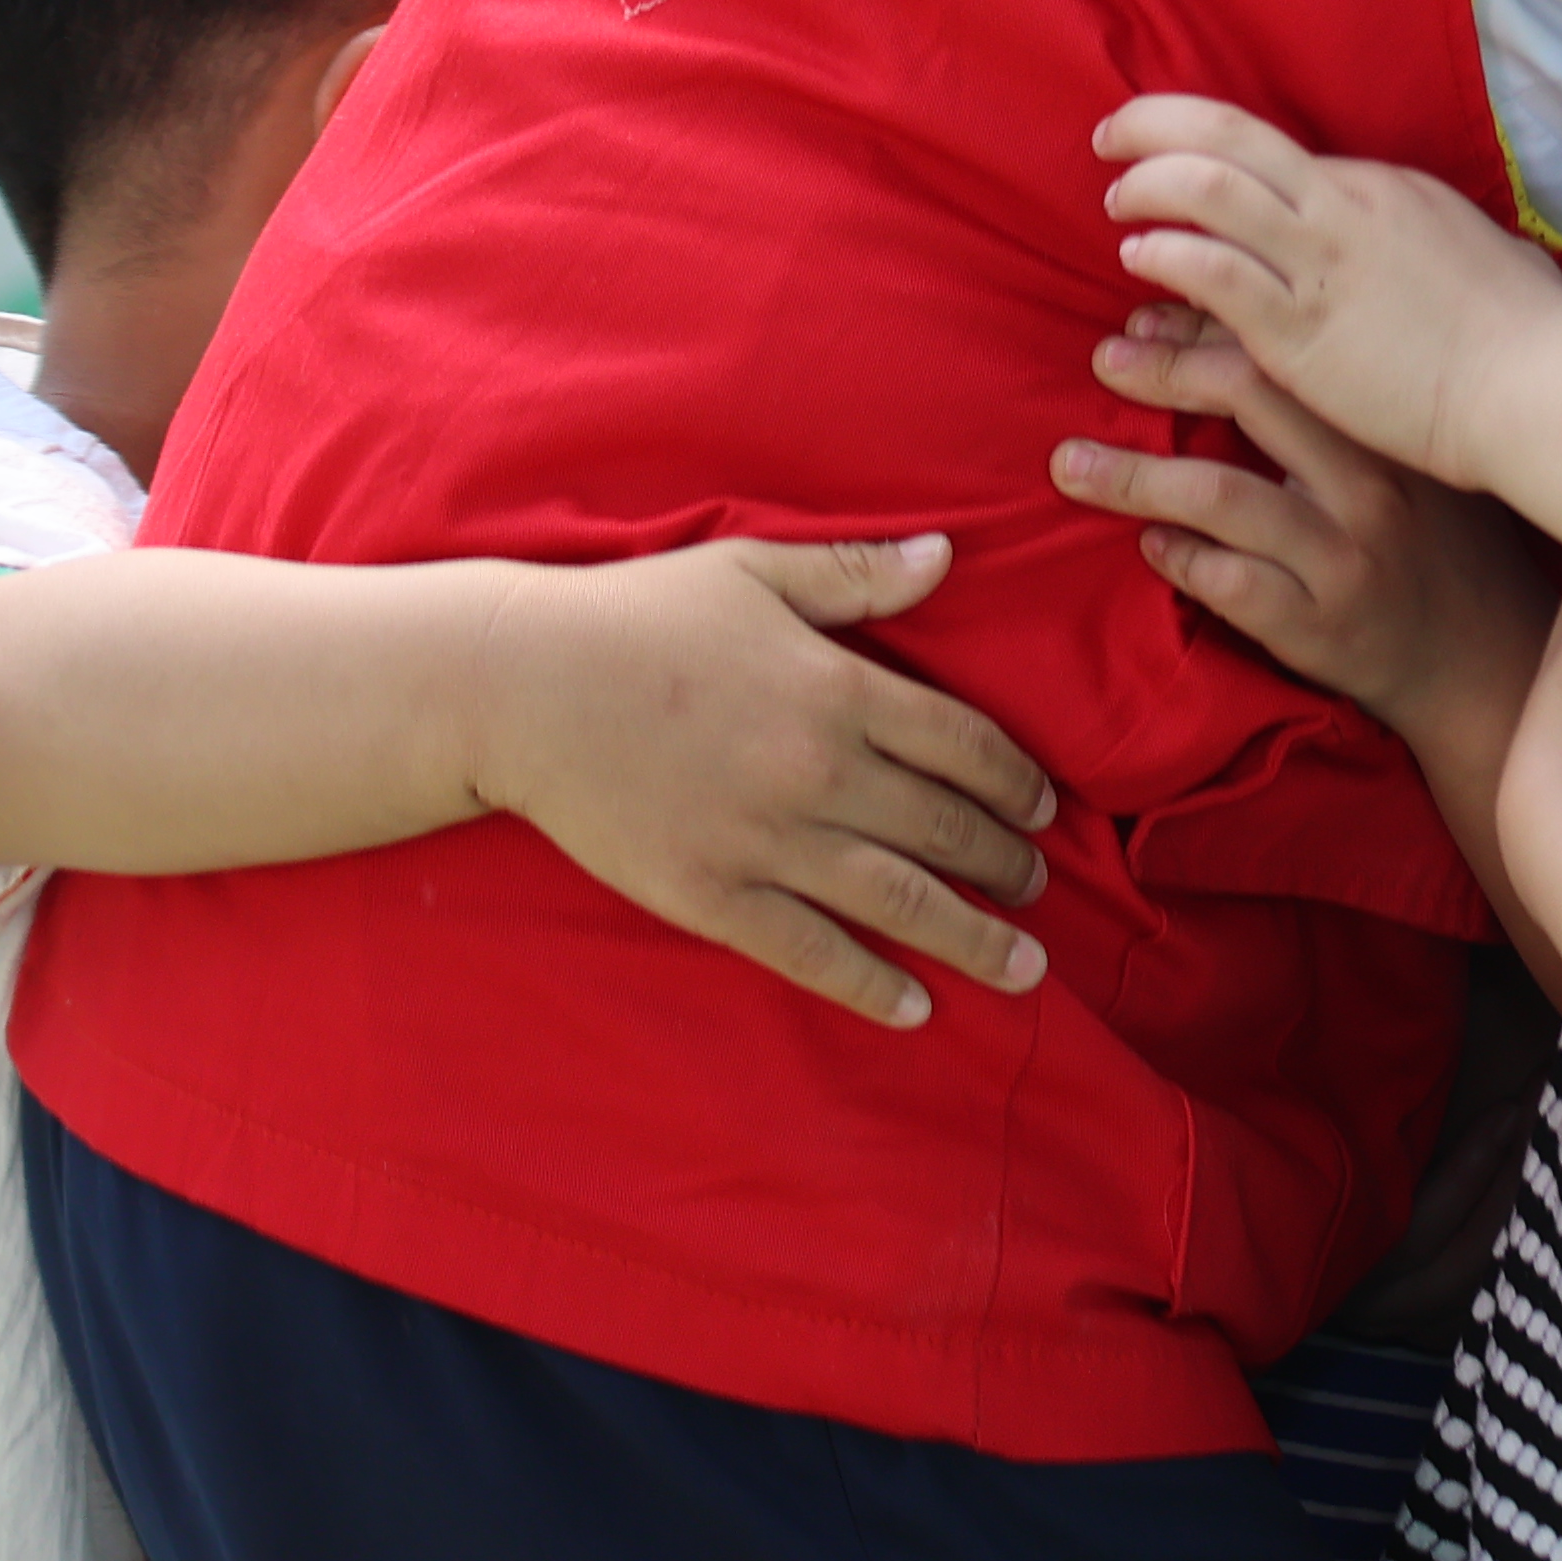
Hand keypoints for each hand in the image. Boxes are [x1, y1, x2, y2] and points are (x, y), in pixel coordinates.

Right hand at [467, 537, 1056, 1032]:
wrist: (516, 686)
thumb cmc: (637, 618)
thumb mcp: (756, 572)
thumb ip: (858, 574)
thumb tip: (949, 552)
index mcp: (838, 689)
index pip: (965, 745)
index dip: (1018, 783)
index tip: (1045, 810)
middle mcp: (817, 771)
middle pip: (945, 828)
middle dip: (1007, 865)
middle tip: (1041, 888)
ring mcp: (764, 840)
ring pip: (897, 899)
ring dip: (971, 936)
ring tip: (1024, 964)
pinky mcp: (708, 894)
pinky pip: (809, 950)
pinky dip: (871, 983)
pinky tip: (918, 1008)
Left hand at [1058, 315, 1558, 753]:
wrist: (1487, 660)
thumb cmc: (1447, 547)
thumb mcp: (1420, 463)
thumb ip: (1352, 413)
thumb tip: (1250, 344)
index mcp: (1386, 431)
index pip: (1288, 352)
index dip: (1207, 327)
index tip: (1148, 318)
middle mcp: (1369, 484)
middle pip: (1251, 399)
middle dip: (1164, 374)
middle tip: (1104, 363)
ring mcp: (1342, 555)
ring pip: (1219, 495)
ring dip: (1133, 476)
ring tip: (1071, 464)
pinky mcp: (1318, 623)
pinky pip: (1227, 582)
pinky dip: (1177, 558)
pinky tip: (1150, 548)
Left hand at [1091, 94, 1561, 476]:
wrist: (1534, 388)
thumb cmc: (1526, 333)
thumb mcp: (1485, 253)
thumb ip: (1440, 239)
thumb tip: (1445, 238)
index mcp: (1383, 188)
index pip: (1276, 152)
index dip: (1213, 146)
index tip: (1178, 159)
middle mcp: (1345, 207)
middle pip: (1227, 134)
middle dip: (1156, 125)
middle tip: (1112, 136)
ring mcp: (1319, 265)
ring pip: (1206, 189)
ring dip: (1148, 187)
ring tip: (1117, 205)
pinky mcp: (1298, 330)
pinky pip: (1210, 270)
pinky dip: (1165, 253)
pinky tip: (1141, 259)